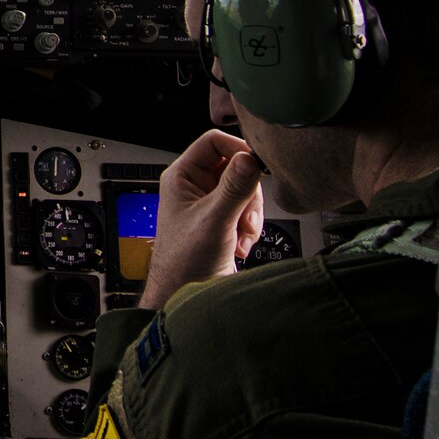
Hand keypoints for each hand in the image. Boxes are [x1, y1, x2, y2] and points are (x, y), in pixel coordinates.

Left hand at [139, 129, 265, 310]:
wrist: (185, 296)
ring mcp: (210, 204)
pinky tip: (239, 245)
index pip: (213, 142)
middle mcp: (195, 187)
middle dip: (248, 193)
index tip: (256, 164)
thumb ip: (234, 188)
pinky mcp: (224, 221)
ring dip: (250, 214)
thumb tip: (249, 158)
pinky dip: (250, 227)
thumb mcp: (214, 221)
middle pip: (236, 166)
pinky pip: (247, 210)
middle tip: (245, 214)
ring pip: (245, 190)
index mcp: (182, 177)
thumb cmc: (183, 263)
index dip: (237, 149)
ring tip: (240, 235)